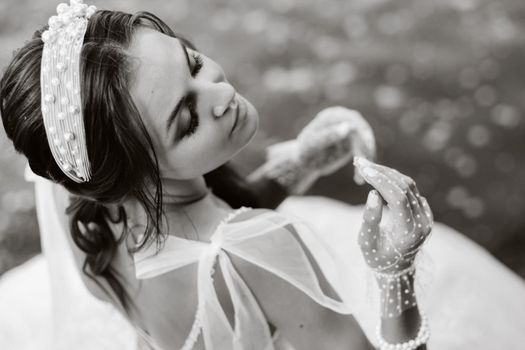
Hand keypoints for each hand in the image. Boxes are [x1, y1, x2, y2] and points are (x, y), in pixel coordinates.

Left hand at [296, 106, 375, 183]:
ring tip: (360, 177)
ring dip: (366, 160)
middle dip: (366, 149)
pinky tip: (358, 179)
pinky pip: (364, 153)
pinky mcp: (355, 143)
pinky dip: (363, 165)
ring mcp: (351, 131)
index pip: (353, 120)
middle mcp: (345, 120)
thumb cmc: (305, 151)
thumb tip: (347, 127)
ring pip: (366, 144)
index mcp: (333, 116)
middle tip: (367, 166)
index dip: (362, 132)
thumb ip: (329, 135)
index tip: (367, 146)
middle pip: (363, 132)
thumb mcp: (313, 144)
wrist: (305, 163)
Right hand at [354, 157, 432, 273]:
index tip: (363, 170)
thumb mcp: (367, 242)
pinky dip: (395, 180)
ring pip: (409, 185)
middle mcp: (422, 223)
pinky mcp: (425, 212)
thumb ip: (370, 219)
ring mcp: (427, 217)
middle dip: (382, 173)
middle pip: (405, 187)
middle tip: (361, 163)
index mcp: (409, 232)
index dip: (380, 181)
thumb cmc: (377, 258)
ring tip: (368, 167)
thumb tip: (373, 193)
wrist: (397, 270)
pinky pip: (412, 190)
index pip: (397, 198)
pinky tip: (380, 176)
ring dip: (388, 174)